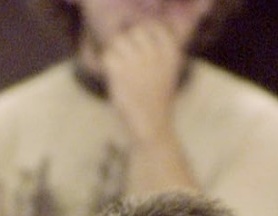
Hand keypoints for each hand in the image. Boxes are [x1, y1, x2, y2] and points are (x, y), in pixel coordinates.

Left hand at [99, 15, 190, 140]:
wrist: (153, 125)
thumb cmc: (157, 101)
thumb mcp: (165, 72)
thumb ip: (154, 53)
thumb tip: (129, 37)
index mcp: (171, 52)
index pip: (154, 27)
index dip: (143, 35)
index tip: (139, 49)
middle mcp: (156, 53)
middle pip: (134, 32)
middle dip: (127, 43)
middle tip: (126, 61)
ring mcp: (138, 62)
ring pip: (118, 41)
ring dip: (115, 53)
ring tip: (119, 69)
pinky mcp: (121, 73)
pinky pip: (107, 56)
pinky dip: (106, 65)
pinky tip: (113, 77)